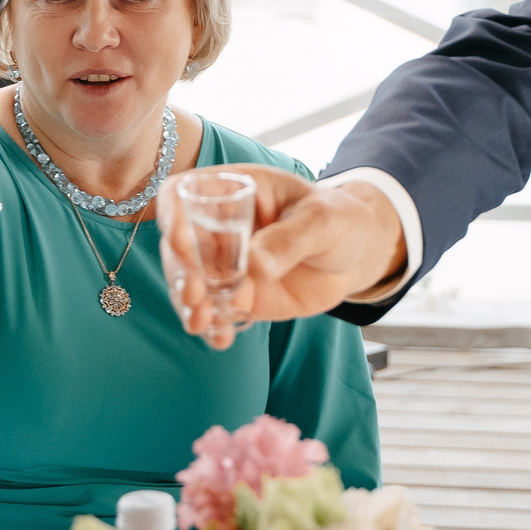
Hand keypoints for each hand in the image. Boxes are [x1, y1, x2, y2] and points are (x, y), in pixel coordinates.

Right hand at [175, 172, 405, 342]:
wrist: (357, 254)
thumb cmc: (339, 219)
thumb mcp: (321, 220)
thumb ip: (288, 239)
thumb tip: (254, 267)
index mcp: (233, 190)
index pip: (183, 194)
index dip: (173, 215)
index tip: (180, 243)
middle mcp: (220, 228)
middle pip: (180, 248)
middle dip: (181, 273)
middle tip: (195, 294)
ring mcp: (226, 266)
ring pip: (193, 285)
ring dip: (191, 305)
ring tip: (201, 322)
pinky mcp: (239, 297)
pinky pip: (218, 314)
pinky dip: (215, 327)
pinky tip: (221, 339)